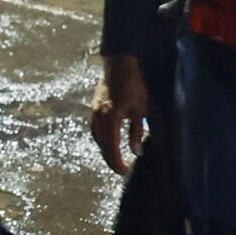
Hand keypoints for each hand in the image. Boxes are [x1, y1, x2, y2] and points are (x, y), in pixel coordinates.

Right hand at [88, 52, 148, 174]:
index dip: (116, 162)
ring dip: (105, 148)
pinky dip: (102, 137)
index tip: (124, 172)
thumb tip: (137, 152)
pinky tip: (109, 140)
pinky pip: (96, 127)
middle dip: (110, 158)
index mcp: (111, 118)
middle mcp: (99, 116)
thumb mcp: (140, 109)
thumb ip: (136, 131)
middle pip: (101, 144)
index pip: (111, 147)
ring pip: (97, 136)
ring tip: (115, 157)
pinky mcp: (95, 105)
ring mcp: (95, 110)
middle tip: (120, 169)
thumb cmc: (134, 83)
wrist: (120, 62)